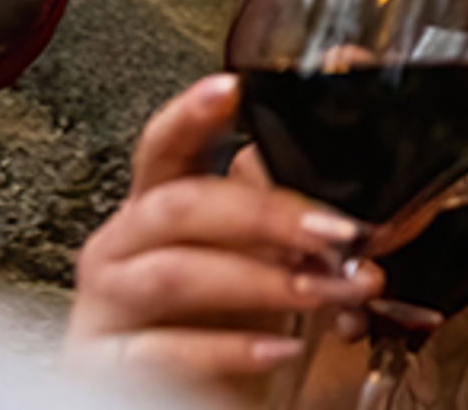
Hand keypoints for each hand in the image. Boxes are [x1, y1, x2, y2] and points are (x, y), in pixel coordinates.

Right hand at [67, 74, 379, 392]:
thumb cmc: (234, 324)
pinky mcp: (106, 368)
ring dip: (265, 280)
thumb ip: (293, 220)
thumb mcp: (266, 262)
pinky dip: (231, 349)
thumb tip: (362, 188)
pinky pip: (164, 351)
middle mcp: (123, 249)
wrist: (203, 399)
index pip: (165, 148)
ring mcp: (106, 308)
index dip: (191, 116)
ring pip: (174, 274)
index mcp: (159, 209)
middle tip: (339, 230)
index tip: (231, 88)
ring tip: (333, 290)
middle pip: (180, 205)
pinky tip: (280, 346)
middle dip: (267, 213)